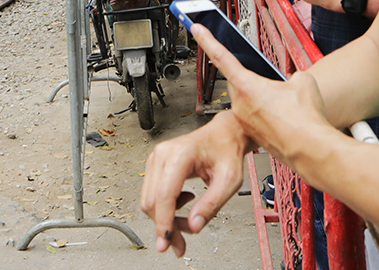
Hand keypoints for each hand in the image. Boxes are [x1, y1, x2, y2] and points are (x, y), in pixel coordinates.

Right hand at [140, 108, 252, 255]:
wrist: (223, 134)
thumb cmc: (226, 151)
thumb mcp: (229, 180)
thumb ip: (211, 204)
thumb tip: (194, 225)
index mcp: (180, 154)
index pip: (164, 195)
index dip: (164, 223)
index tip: (165, 243)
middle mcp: (163, 154)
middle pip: (152, 201)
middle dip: (166, 226)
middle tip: (181, 241)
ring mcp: (156, 158)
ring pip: (149, 201)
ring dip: (165, 218)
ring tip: (188, 218)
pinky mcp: (155, 164)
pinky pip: (152, 194)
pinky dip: (165, 207)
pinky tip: (184, 201)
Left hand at [191, 24, 333, 177]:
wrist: (311, 150)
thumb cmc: (304, 119)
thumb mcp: (303, 80)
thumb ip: (290, 75)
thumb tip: (290, 82)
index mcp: (247, 85)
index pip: (221, 56)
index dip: (207, 40)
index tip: (196, 30)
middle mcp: (240, 104)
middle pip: (238, 82)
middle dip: (252, 80)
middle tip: (273, 84)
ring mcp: (245, 122)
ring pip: (247, 102)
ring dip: (260, 100)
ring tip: (283, 106)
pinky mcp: (252, 135)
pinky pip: (254, 118)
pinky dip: (265, 116)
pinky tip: (283, 119)